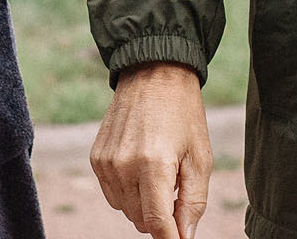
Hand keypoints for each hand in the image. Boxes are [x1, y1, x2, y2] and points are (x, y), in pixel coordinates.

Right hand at [91, 62, 211, 238]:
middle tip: (177, 192)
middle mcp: (123, 165)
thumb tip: (184, 237)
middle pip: (140, 220)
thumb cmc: (183, 115)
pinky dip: (129, 192)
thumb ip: (193, 203)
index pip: (157, 223)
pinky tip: (142, 167)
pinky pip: (112, 194)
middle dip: (161, 218)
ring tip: (160, 175)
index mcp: (153, 164)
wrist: (153, 73)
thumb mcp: (200, 158)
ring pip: (125, 210)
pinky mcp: (96, 157)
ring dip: (144, 205)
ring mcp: (105, 162)